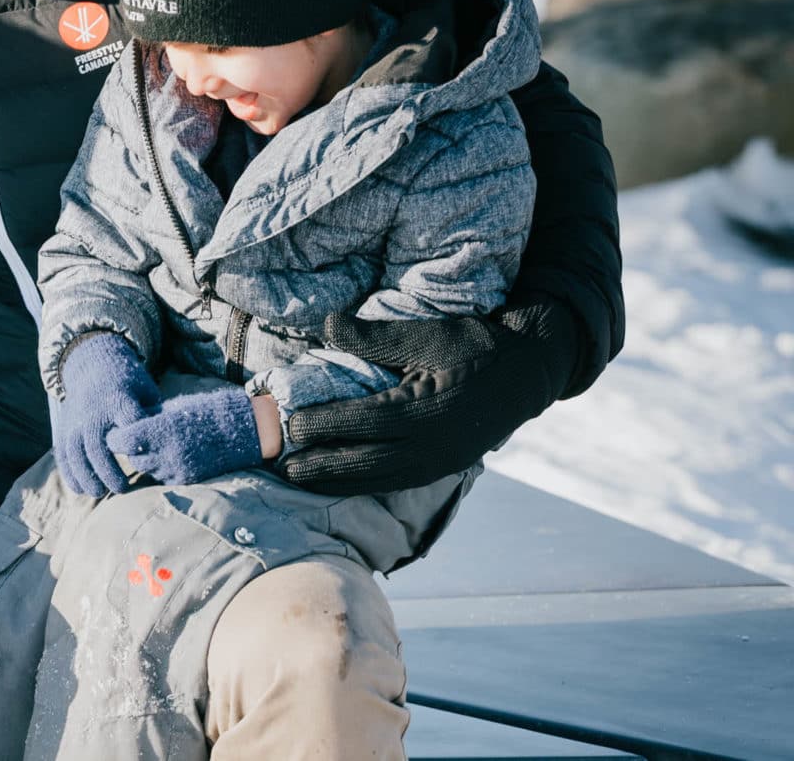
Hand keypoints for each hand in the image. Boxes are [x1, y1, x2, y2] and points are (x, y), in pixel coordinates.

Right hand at [50, 333, 161, 498]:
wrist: (92, 366)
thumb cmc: (127, 383)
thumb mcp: (145, 389)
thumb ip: (154, 415)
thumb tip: (166, 444)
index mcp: (119, 400)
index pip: (128, 423)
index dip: (136, 443)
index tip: (143, 459)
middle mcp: (94, 412)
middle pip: (97, 446)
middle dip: (109, 473)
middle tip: (122, 489)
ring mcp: (76, 421)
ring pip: (76, 454)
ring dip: (87, 477)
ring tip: (100, 492)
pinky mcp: (64, 429)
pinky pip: (63, 455)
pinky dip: (70, 474)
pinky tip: (81, 488)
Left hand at [112, 387, 262, 487]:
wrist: (240, 430)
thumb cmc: (203, 411)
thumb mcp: (170, 408)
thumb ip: (145, 419)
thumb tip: (120, 425)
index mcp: (160, 429)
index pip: (121, 440)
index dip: (115, 437)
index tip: (116, 432)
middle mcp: (167, 452)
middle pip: (132, 458)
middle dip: (129, 451)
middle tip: (131, 440)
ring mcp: (177, 469)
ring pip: (147, 470)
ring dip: (145, 460)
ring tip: (152, 447)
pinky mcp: (186, 479)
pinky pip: (162, 477)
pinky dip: (160, 468)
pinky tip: (167, 456)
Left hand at [278, 301, 575, 496]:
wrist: (530, 372)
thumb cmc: (475, 347)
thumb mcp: (427, 334)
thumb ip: (375, 336)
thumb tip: (326, 325)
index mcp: (424, 411)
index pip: (360, 423)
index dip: (322, 426)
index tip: (289, 424)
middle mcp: (430, 446)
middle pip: (362, 464)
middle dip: (318, 468)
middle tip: (279, 467)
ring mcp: (438, 463)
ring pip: (377, 481)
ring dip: (336, 482)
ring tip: (297, 480)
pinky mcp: (442, 469)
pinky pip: (394, 483)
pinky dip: (362, 484)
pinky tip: (338, 480)